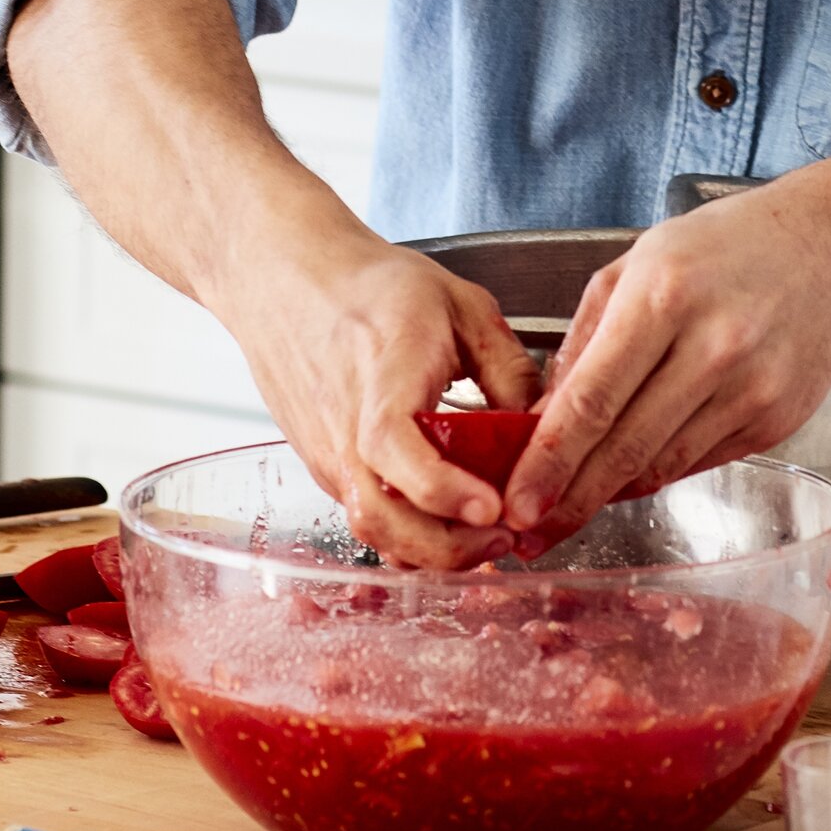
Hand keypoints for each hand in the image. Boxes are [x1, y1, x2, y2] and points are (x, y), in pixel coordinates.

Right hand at [210, 209, 543, 570]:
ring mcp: (327, 454)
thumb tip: (541, 432)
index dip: (441, 489)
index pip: (394, 447)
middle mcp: (343, 426)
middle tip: (504, 537)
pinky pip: (365, 516)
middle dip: (447, 546)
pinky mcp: (324, 468)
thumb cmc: (372, 287)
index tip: (492, 507)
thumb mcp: (461, 305)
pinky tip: (447, 523)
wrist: (289, 279)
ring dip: (430, 550)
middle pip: (380, 516)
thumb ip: (508, 368)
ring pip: (370, 528)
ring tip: (484, 538)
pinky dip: (408, 534)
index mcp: (381, 375)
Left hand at [504, 183, 830, 544]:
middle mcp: (712, 346)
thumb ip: (585, 341)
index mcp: (663, 296)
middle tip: (529, 533)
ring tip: (569, 508)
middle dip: (571, 498)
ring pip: (663, 465)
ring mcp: (751, 389)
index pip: (593, 399)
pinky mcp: (775, 421)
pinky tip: (631, 475)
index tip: (516, 504)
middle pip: (626, 447)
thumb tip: (541, 419)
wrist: (822, 251)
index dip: (550, 461)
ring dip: (611, 493)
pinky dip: (658, 472)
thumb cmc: (718, 250)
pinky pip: (699, 461)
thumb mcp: (635, 265)